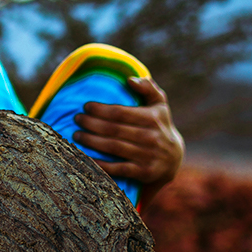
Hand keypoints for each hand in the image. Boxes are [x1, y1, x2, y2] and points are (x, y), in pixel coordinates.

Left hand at [73, 77, 183, 196]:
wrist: (174, 158)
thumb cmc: (159, 126)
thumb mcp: (160, 105)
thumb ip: (148, 88)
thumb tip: (130, 79)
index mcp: (152, 118)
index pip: (120, 112)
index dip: (101, 109)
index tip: (86, 106)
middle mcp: (151, 137)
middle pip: (113, 129)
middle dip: (91, 124)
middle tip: (77, 119)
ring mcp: (147, 156)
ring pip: (113, 147)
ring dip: (91, 141)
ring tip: (77, 135)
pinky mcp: (143, 172)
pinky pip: (117, 168)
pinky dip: (100, 164)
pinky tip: (86, 157)